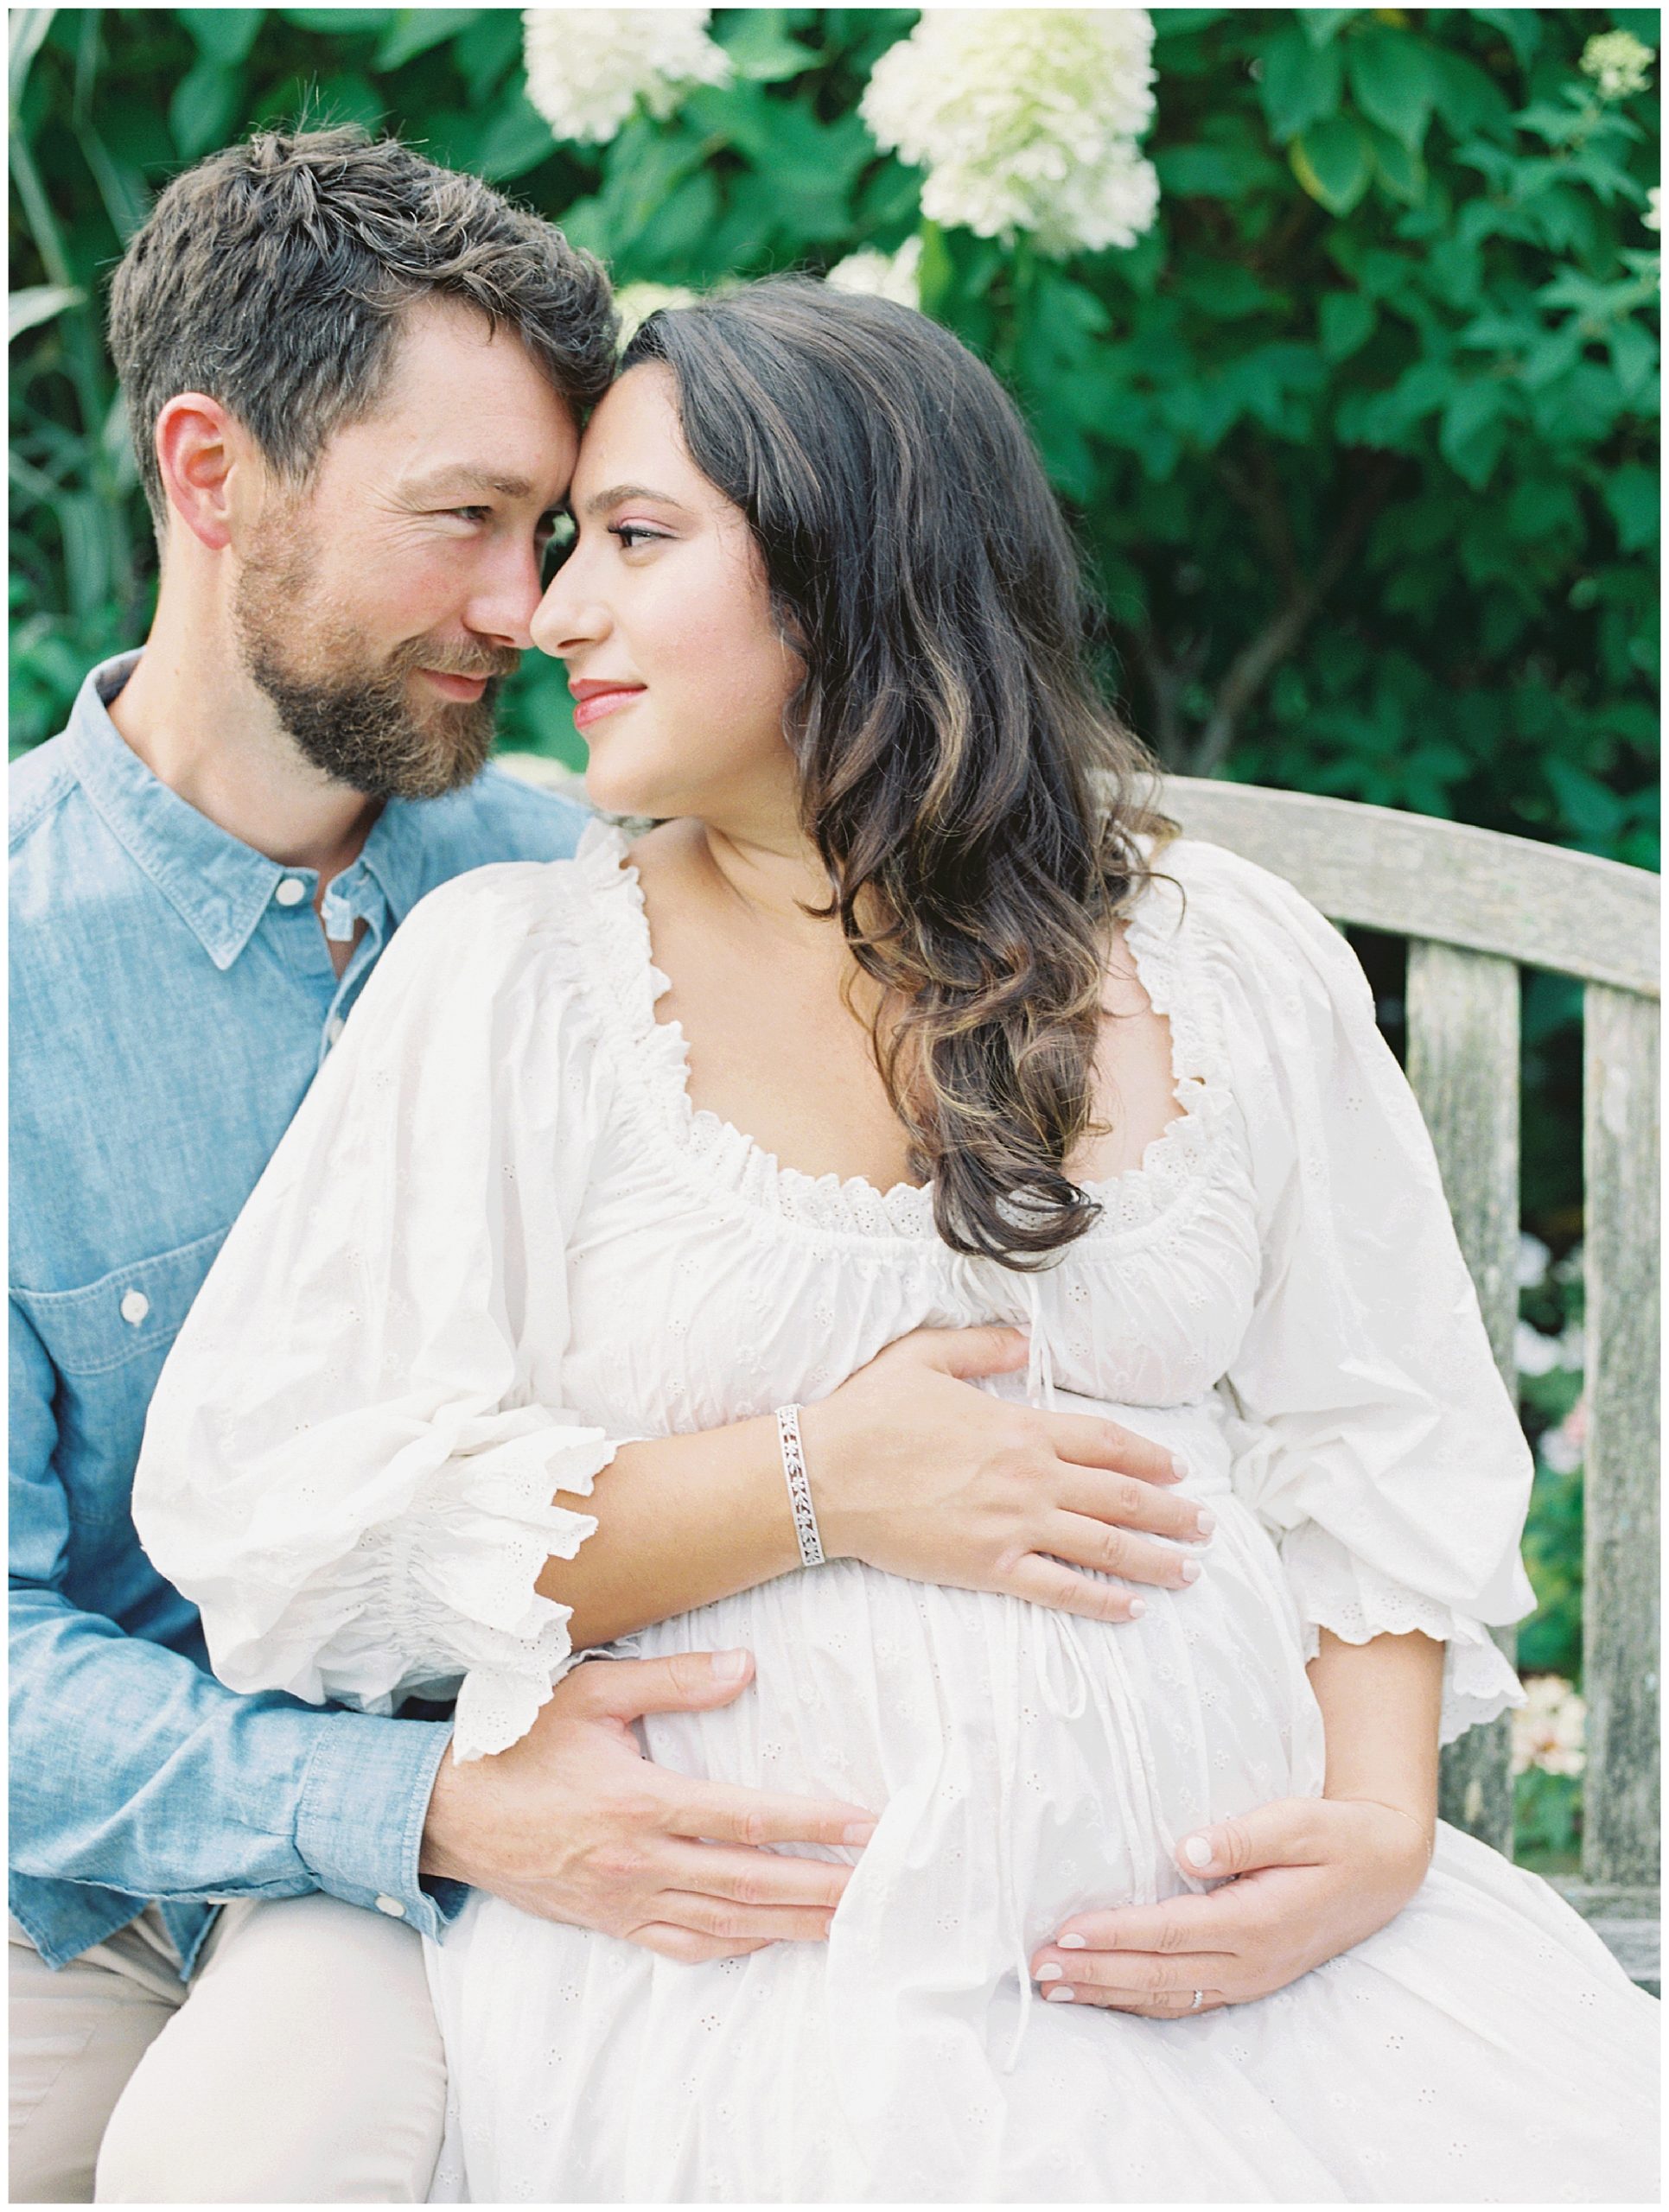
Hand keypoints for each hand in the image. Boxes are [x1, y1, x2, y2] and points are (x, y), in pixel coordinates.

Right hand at [420, 1650, 875, 1963]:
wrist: (444, 1812)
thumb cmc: (517, 1741)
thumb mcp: (591, 1691)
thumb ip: (673, 1680)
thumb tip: (745, 1667)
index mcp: (638, 1802)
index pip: (745, 1818)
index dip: (812, 1824)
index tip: (866, 1826)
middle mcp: (638, 1861)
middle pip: (749, 1883)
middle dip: (821, 1888)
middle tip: (881, 1889)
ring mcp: (624, 1900)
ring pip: (725, 1923)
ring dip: (791, 1924)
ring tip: (848, 1921)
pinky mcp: (610, 1923)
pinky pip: (682, 1946)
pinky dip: (734, 1946)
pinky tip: (770, 1938)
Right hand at [800, 1325, 1212, 1626]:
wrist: (823, 1475)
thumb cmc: (869, 1414)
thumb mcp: (925, 1356)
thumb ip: (983, 1345)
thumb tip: (1026, 1339)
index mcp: (1019, 1426)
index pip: (1105, 1441)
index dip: (1150, 1456)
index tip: (1179, 1470)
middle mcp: (1029, 1477)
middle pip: (1121, 1495)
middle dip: (1172, 1512)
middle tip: (1207, 1527)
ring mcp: (1012, 1525)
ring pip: (1104, 1545)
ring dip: (1155, 1559)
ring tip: (1190, 1571)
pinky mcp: (989, 1568)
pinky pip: (1059, 1589)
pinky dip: (1100, 1600)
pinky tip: (1131, 1609)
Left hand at [1028, 1795, 1432, 2014]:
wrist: (1384, 1870)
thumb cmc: (1338, 1837)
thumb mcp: (1300, 1821)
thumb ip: (1242, 1836)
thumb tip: (1184, 1849)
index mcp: (1257, 1921)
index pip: (1169, 1932)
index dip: (1115, 1934)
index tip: (1066, 1931)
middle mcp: (1249, 1961)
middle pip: (1158, 1974)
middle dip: (1095, 1973)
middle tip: (1038, 1967)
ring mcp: (1249, 1978)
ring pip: (1167, 1996)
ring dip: (1108, 1993)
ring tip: (1054, 1987)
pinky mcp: (1247, 1978)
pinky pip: (1185, 1999)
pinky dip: (1139, 2001)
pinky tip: (1105, 1994)